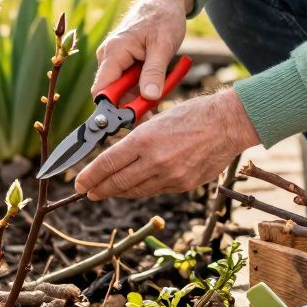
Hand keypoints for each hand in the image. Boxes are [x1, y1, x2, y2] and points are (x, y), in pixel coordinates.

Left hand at [74, 89, 259, 199]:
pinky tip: (135, 187)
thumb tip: (117, 155)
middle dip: (99, 189)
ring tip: (106, 191)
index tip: (79, 183)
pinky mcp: (183, 185)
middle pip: (117, 182)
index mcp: (144, 140)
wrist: (227, 124)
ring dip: (119, 192)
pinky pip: (156, 190)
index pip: (107, 164)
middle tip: (88, 192)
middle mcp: (155, 161)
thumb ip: (137, 140)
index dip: (89, 176)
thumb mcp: (157, 120)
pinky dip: (142, 189)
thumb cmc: (193, 114)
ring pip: (136, 190)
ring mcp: (170, 176)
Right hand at [93, 0, 193, 101]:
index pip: (101, 89)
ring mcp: (114, 59)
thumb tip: (149, 97)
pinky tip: (156, 86)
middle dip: (131, 104)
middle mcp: (108, 57)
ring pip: (122, 90)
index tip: (131, 119)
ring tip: (159, 93)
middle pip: (112, 93)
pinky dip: (141, 88)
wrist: (165, 0)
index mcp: (113, 52)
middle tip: (153, 110)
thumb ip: (154, 73)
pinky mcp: (122, 61)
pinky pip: (128, 82)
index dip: (112, 108)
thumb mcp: (163, 47)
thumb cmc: (163, 18)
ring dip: (139, 96)